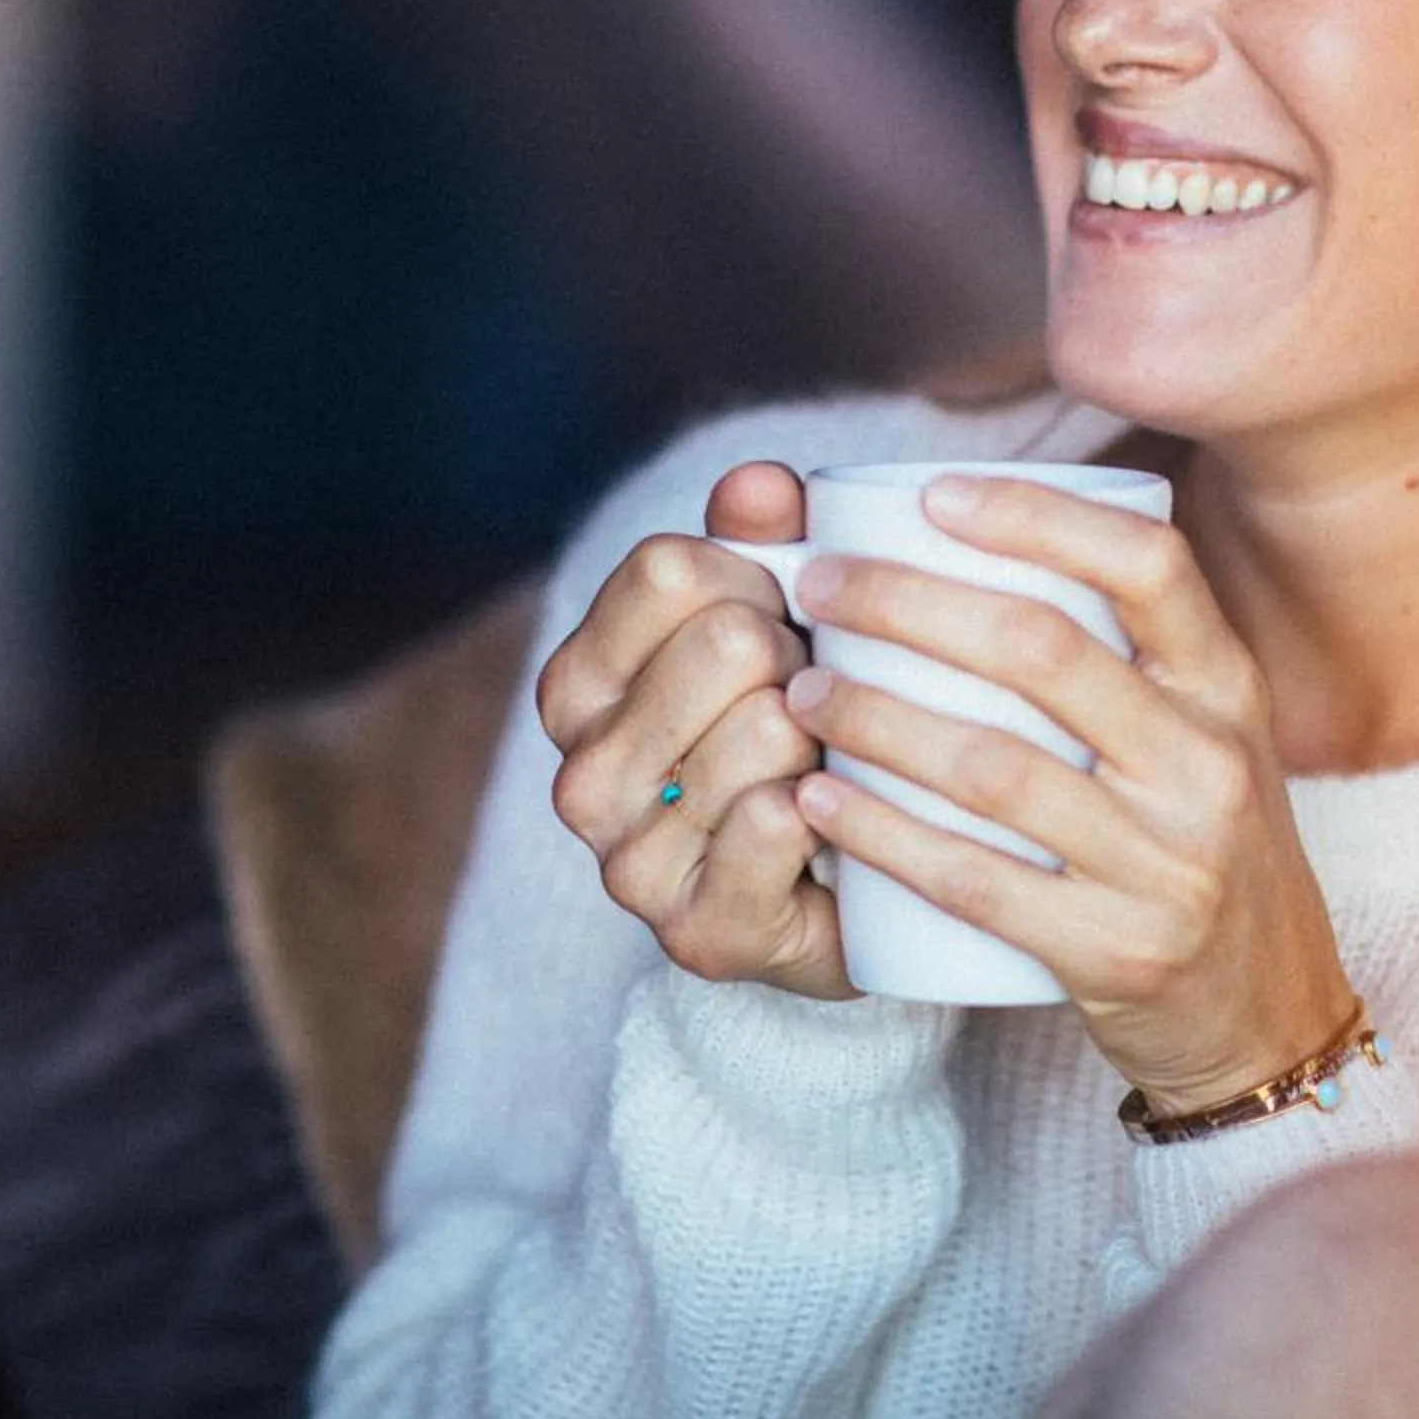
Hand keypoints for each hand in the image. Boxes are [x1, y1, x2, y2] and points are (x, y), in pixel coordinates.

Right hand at [541, 462, 852, 998]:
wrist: (839, 904)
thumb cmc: (801, 740)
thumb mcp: (780, 621)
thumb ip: (764, 539)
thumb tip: (760, 486)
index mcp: (578, 684)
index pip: (667, 567)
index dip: (758, 575)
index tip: (785, 620)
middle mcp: (579, 774)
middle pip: (724, 640)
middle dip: (803, 658)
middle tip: (821, 705)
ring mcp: (627, 862)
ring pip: (765, 729)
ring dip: (829, 740)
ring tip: (832, 768)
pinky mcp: (696, 932)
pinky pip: (777, 824)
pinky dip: (827, 813)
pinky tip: (833, 822)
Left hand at [782, 475, 1352, 1110]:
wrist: (1268, 1020)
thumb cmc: (1202, 851)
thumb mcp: (1205, 739)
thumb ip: (1124, 658)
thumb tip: (976, 545)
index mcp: (1228, 690)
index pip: (1147, 564)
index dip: (1036, 514)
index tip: (932, 494)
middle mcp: (1208, 766)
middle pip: (1042, 651)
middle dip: (908, 603)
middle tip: (818, 585)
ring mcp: (1166, 865)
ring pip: (993, 767)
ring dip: (876, 719)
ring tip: (801, 691)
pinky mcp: (1115, 953)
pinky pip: (973, 881)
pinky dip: (882, 835)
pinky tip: (816, 803)